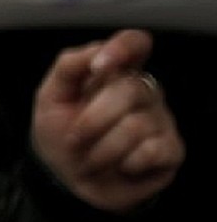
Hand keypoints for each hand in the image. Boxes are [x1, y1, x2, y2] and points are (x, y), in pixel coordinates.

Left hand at [33, 29, 184, 212]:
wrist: (68, 179)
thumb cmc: (60, 132)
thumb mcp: (50, 97)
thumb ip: (69, 67)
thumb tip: (96, 52)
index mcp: (115, 72)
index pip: (135, 43)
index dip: (123, 48)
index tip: (98, 67)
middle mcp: (143, 91)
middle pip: (131, 89)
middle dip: (93, 119)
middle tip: (74, 138)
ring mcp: (161, 120)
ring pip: (138, 125)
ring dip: (102, 147)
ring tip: (91, 157)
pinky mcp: (171, 150)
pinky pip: (153, 151)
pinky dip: (125, 162)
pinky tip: (120, 165)